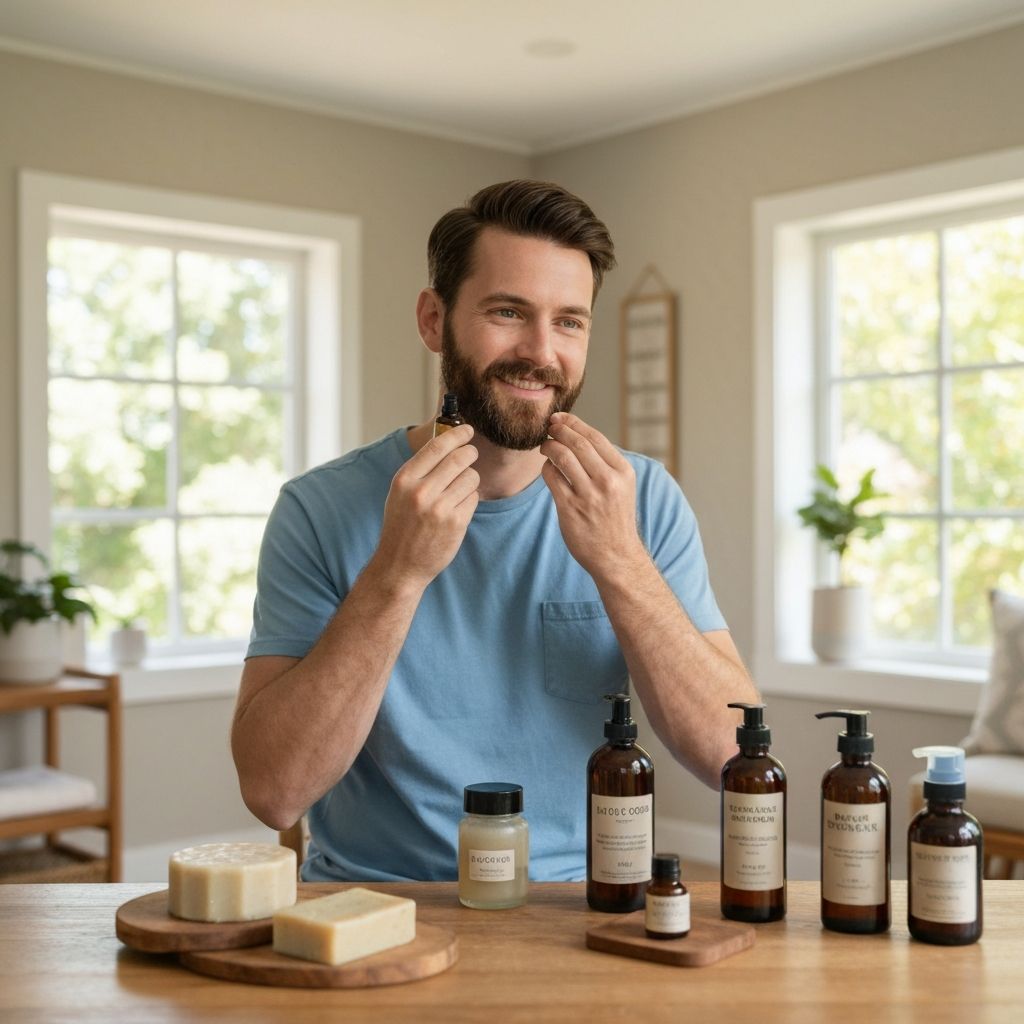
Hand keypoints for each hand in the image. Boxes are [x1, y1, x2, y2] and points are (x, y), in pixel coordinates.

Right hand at [373, 425, 478, 588]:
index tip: (467, 430)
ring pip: (471, 477)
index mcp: (404, 480)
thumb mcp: (400, 493)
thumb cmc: (401, 525)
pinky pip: (473, 498)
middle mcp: (421, 492)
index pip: (437, 446)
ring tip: (458, 491)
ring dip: (470, 480)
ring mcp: (440, 508)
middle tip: (471, 454)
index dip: (456, 434)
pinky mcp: (455, 523)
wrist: (400, 565)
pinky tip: (457, 510)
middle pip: (460, 458)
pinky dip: (470, 500)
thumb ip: (420, 470)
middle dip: (470, 453)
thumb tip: (447, 442)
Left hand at [540, 412, 646, 580]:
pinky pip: (551, 477)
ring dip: (548, 447)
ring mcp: (589, 495)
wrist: (616, 556)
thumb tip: (578, 434)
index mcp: (623, 471)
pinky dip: (546, 468)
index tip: (559, 418)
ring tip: (545, 447)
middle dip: (558, 430)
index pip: (595, 436)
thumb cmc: (615, 518)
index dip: (573, 423)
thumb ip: (605, 462)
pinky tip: (548, 469)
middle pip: (576, 442)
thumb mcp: (622, 486)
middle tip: (548, 428)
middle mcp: (608, 481)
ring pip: (561, 456)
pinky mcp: (570, 508)